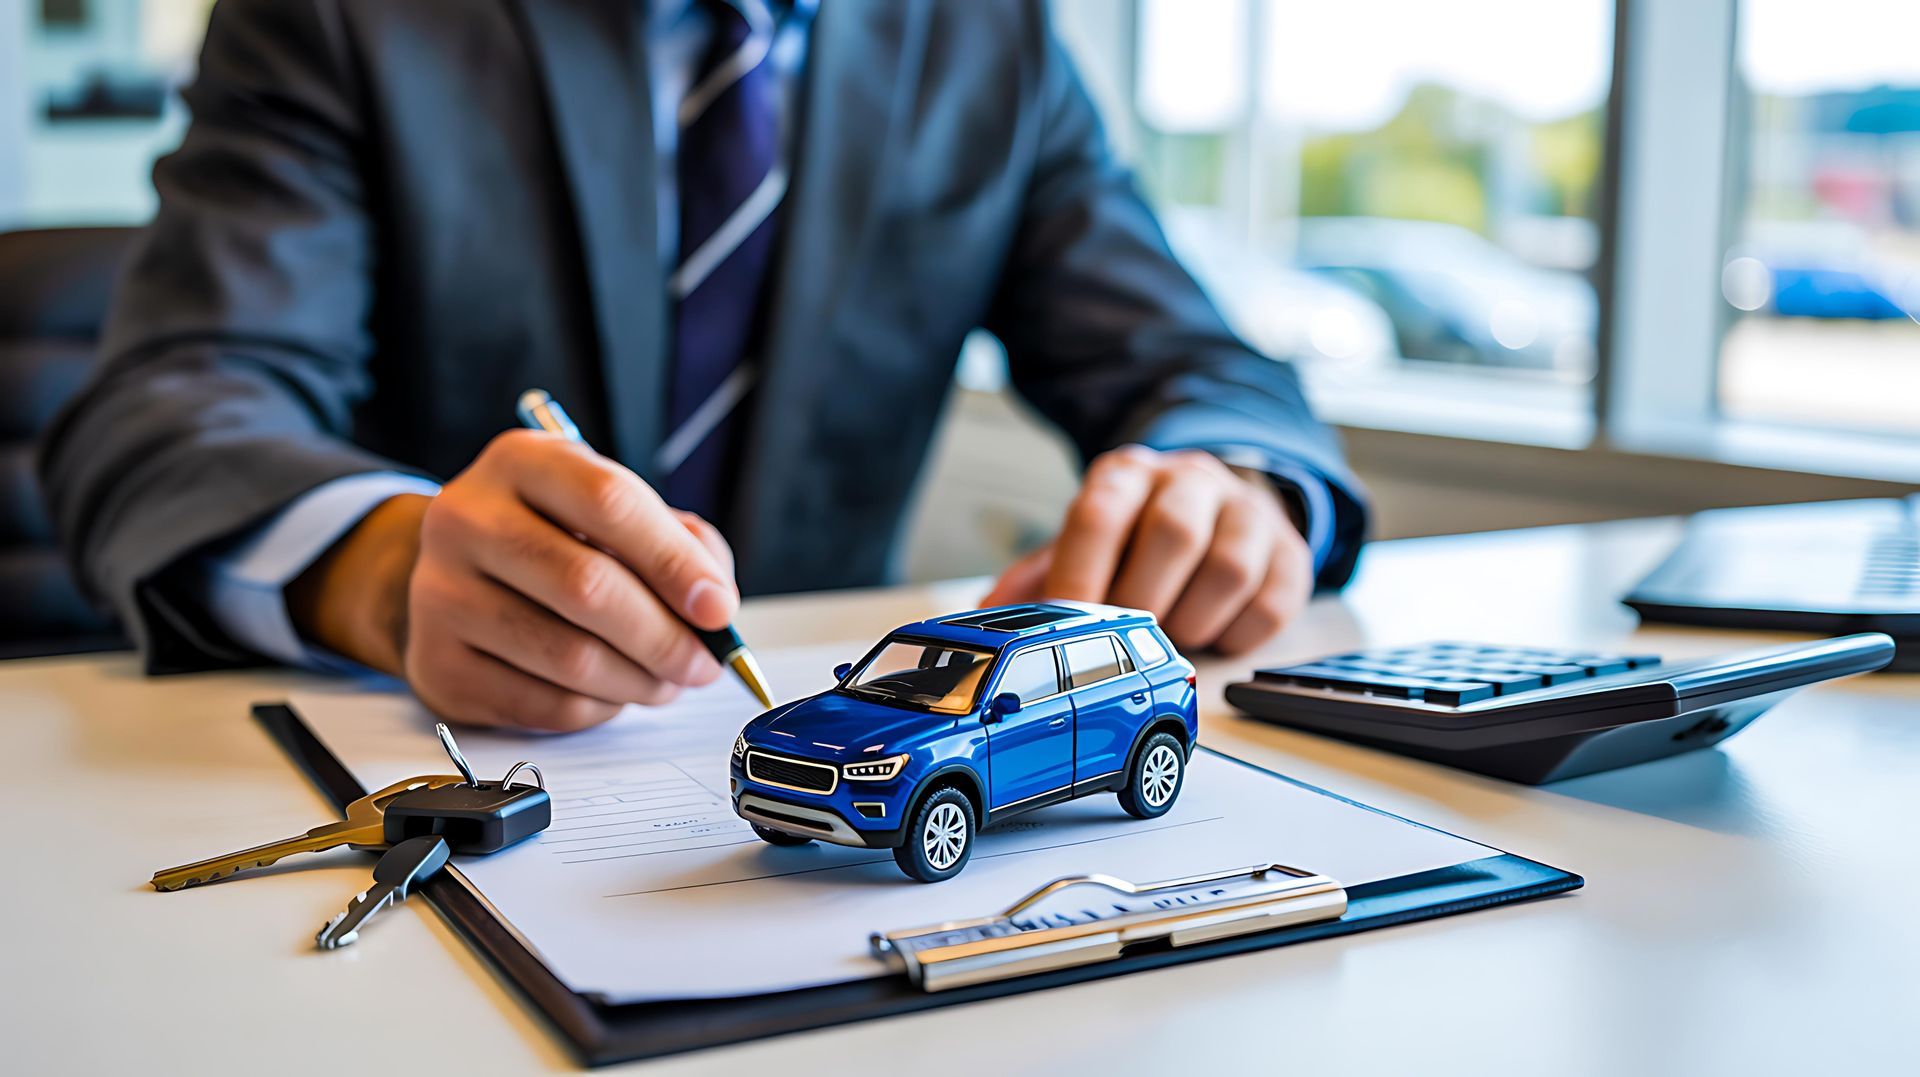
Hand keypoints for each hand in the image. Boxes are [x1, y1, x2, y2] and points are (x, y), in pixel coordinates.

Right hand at [288, 430, 737, 731]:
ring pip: (567, 656)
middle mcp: (466, 519)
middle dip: (664, 636)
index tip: (719, 608)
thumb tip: (712, 604)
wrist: (457, 574)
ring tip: (667, 682)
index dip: (674, 561)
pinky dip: (598, 709)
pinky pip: (541, 704)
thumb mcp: (613, 511)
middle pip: (586, 586)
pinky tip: (614, 694)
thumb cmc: (555, 538)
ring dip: (638, 681)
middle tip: (704, 663)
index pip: (609, 502)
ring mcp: (440, 594)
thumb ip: (679, 542)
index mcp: (521, 462)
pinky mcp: (437, 665)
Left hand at [982, 445, 1311, 654]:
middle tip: (1128, 631)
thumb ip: (1039, 575)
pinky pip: (1271, 604)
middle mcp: (1191, 480)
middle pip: (1172, 534)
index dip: (1080, 576)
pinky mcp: (1292, 553)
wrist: (1221, 508)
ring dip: (1192, 620)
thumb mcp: (1086, 544)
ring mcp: (1248, 513)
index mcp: (1128, 475)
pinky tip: (1214, 630)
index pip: (1099, 514)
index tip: (1068, 622)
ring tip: (1172, 629)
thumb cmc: (1139, 538)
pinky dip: (1237, 634)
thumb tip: (987, 613)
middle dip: (1144, 599)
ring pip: (1228, 570)